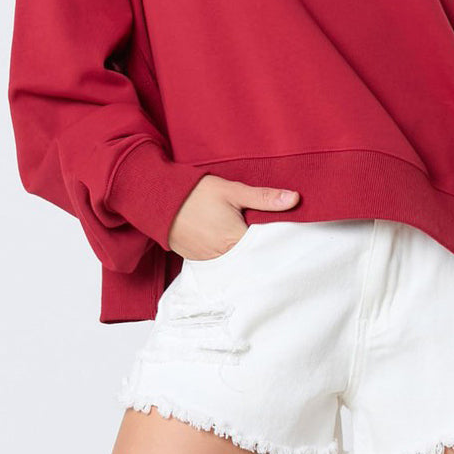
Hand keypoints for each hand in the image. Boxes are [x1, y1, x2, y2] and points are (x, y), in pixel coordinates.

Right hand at [167, 174, 299, 260]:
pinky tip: (236, 246)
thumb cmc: (195, 193)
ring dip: (247, 254)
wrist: (158, 200)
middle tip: (276, 241)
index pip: (266, 248)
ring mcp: (209, 261)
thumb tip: (294, 199)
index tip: (292, 238)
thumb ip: (264, 197)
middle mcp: (223, 256)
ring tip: (257, 243)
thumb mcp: (232, 191)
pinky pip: (222, 262)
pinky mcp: (198, 260)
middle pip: (252, 258)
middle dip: (264, 250)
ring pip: (237, 262)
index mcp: (235, 240)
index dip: (278, 242)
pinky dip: (230, 256)